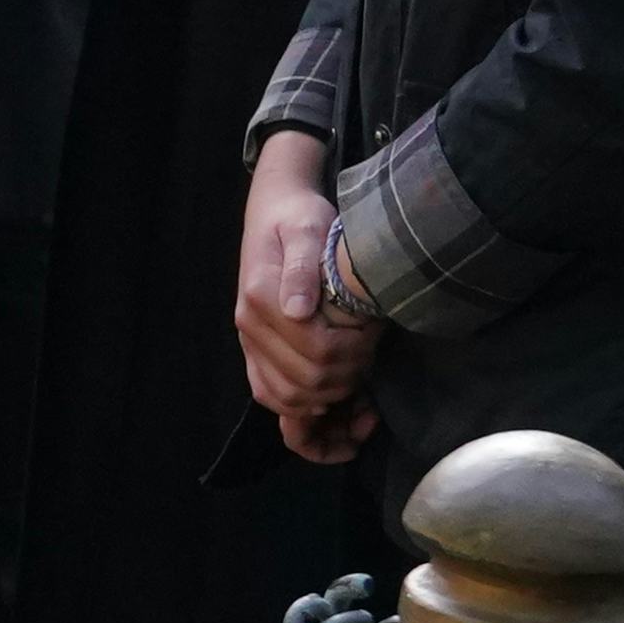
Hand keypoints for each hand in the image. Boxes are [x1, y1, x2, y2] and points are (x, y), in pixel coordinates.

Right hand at [232, 126, 380, 463]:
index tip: (373, 332)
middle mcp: (249, 327)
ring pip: (287, 399)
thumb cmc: (300, 217)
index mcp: (262, 298)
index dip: (355, 353)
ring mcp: (249, 343)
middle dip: (348, 378)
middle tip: (371, 352)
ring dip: (329, 399)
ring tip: (359, 378)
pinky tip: (333, 403)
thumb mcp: (309, 228)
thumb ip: (304, 266)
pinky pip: (270, 396)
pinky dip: (301, 411)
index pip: (317, 352)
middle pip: (305, 383)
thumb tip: (298, 311)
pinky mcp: (254, 352)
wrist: (274, 211)